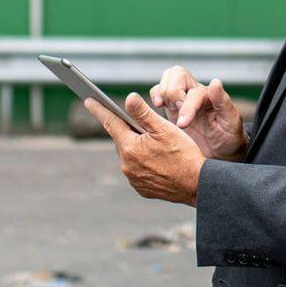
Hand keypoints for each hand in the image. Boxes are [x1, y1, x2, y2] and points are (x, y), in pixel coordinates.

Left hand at [89, 94, 205, 204]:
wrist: (197, 186)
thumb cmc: (184, 154)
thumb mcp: (164, 129)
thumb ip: (143, 113)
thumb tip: (128, 98)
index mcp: (130, 147)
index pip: (110, 123)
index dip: (99, 110)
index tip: (88, 100)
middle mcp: (127, 165)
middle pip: (122, 139)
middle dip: (128, 130)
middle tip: (143, 124)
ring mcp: (133, 179)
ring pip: (129, 155)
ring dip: (137, 147)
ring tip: (156, 144)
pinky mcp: (141, 188)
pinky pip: (137, 170)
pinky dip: (143, 162)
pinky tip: (158, 160)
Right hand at [151, 66, 247, 162]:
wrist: (221, 151)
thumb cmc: (228, 136)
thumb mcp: (231, 122)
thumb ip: (223, 102)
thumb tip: (215, 82)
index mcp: (210, 96)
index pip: (194, 93)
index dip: (187, 107)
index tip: (183, 125)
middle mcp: (194, 92)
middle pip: (178, 73)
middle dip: (173, 93)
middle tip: (175, 112)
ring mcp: (182, 98)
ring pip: (167, 78)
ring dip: (163, 93)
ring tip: (167, 109)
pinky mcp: (171, 106)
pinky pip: (158, 90)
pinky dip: (155, 95)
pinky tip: (158, 107)